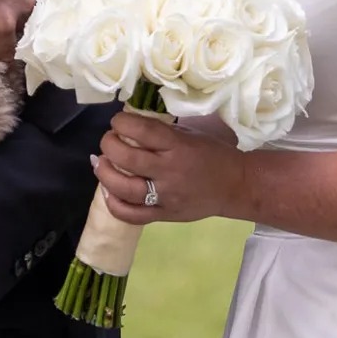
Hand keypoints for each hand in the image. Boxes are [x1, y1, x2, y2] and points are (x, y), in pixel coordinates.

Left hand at [91, 110, 251, 225]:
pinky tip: (109, 192)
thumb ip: (162, 133)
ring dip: (105, 174)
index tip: (117, 121)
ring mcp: (166, 196)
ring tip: (100, 163)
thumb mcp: (190, 135)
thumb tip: (129, 127)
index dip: (121, 123)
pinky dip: (115, 204)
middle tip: (108, 141)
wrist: (236, 186)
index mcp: (178, 146)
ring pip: (125, 188)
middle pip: (127, 159)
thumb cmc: (212, 155)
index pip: (141, 131)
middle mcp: (170, 171)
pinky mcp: (165, 215)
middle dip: (109, 145)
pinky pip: (132, 215)